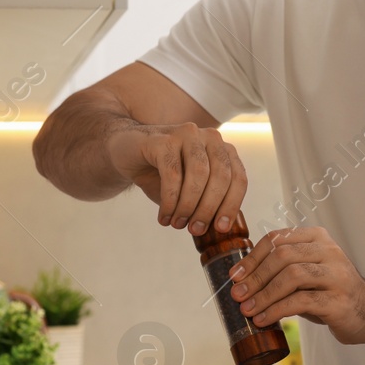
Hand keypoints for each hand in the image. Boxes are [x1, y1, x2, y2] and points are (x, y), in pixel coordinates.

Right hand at [106, 122, 246, 235]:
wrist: (126, 151)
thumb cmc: (163, 172)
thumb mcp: (190, 189)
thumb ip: (207, 202)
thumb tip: (221, 231)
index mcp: (222, 149)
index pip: (238, 178)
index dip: (231, 205)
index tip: (220, 229)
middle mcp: (209, 137)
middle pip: (220, 177)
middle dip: (209, 209)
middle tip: (195, 229)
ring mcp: (186, 134)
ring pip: (198, 176)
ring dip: (188, 206)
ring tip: (177, 224)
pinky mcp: (162, 139)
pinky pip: (172, 175)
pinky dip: (170, 200)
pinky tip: (164, 216)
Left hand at [228, 226, 364, 341]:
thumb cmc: (331, 292)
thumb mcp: (307, 273)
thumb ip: (282, 269)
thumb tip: (242, 280)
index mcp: (318, 238)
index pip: (278, 239)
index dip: (252, 257)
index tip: (235, 276)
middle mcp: (330, 251)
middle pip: (283, 255)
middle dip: (255, 277)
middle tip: (238, 295)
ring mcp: (337, 275)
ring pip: (292, 276)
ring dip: (264, 294)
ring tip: (248, 310)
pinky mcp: (339, 300)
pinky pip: (301, 301)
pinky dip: (277, 310)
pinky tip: (264, 319)